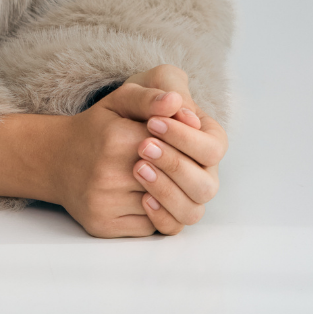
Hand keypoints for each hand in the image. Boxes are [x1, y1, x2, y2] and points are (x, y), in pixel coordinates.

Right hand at [0, 85, 196, 238]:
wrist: (39, 158)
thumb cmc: (85, 125)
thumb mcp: (114, 99)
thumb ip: (147, 91)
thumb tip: (180, 101)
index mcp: (109, 135)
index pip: (172, 147)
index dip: (186, 146)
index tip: (179, 140)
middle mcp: (104, 171)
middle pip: (175, 183)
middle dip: (185, 176)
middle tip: (180, 166)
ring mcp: (101, 203)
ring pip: (166, 210)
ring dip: (174, 199)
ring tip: (164, 183)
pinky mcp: (101, 227)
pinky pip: (150, 229)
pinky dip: (157, 218)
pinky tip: (147, 200)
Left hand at [118, 66, 227, 234]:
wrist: (100, 133)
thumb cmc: (132, 106)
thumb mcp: (142, 86)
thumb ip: (161, 88)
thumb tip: (175, 103)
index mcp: (207, 139)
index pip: (212, 147)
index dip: (185, 138)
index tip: (152, 124)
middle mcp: (203, 172)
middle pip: (206, 184)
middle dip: (175, 165)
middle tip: (142, 147)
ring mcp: (186, 196)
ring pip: (192, 210)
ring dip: (167, 192)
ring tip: (137, 169)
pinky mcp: (166, 213)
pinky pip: (173, 227)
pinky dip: (162, 217)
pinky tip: (143, 199)